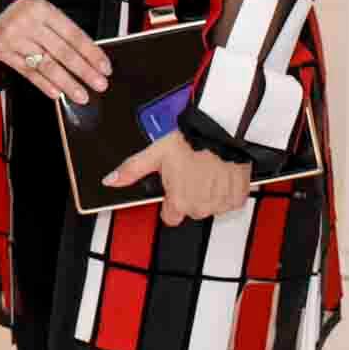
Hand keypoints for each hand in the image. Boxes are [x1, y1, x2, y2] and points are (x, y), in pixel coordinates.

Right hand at [0, 0, 110, 103]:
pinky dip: (43, 84)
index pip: (73, 34)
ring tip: (81, 94)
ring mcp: (14, 39)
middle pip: (62, 51)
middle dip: (83, 70)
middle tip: (99, 83)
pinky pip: (26, 71)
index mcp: (43, 10)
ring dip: (66, 82)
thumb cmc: (24, 10)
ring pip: (45, 64)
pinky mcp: (3, 52)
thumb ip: (63, 31)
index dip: (91, 52)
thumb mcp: (45, 10)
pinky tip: (57, 92)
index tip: (104, 67)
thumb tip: (87, 57)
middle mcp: (28, 24)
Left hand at [104, 131, 251, 226]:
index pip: (170, 217)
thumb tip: (111, 181)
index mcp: (179, 203)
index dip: (170, 201)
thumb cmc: (188, 142)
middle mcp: (200, 208)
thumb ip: (132, 170)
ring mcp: (220, 204)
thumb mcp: (155, 154)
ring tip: (205, 170)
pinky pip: (229, 201)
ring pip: (210, 206)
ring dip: (207, 193)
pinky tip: (220, 173)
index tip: (173, 187)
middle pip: (190, 210)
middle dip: (189, 195)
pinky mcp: (237, 198)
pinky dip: (225, 190)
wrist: (221, 132)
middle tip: (189, 173)